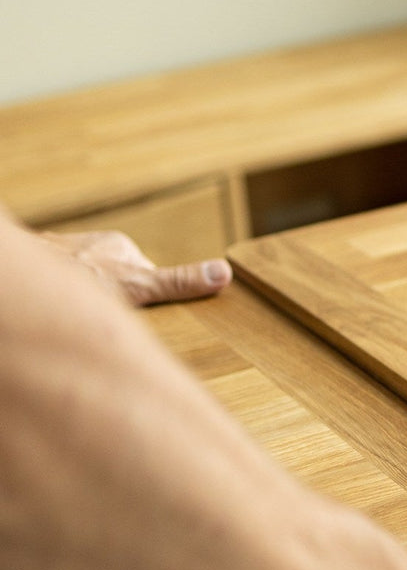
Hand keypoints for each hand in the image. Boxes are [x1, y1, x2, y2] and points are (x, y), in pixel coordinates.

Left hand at [39, 229, 230, 305]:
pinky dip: (63, 301)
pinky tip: (59, 315)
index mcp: (118, 247)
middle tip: (113, 323)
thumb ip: (177, 282)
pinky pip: (60, 287)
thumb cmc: (72, 278)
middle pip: (116, 278)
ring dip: (88, 303)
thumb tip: (222, 272)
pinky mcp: (40, 266)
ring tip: (82, 321)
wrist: (17, 277)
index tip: (148, 315)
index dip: (148, 298)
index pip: (145, 274)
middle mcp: (90, 246)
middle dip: (116, 301)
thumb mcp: (136, 285)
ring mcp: (63, 253)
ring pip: (86, 282)